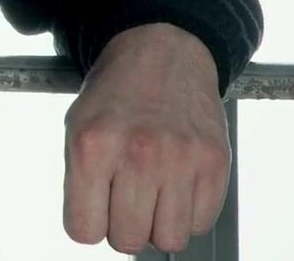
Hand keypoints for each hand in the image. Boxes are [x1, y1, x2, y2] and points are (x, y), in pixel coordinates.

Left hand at [62, 22, 229, 253]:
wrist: (163, 52)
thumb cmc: (116, 94)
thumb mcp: (77, 129)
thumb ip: (79, 183)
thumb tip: (94, 230)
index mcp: (93, 146)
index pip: (84, 231)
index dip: (88, 222)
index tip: (95, 206)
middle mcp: (138, 154)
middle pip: (128, 241)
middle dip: (124, 225)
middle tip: (126, 195)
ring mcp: (181, 159)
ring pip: (169, 239)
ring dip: (159, 223)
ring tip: (153, 191)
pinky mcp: (215, 162)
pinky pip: (201, 222)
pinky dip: (188, 212)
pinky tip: (177, 182)